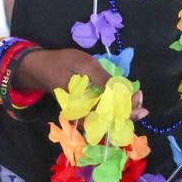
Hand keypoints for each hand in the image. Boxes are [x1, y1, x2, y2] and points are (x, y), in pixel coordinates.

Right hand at [15, 47, 147, 119]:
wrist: (40, 67)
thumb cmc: (62, 62)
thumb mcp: (84, 64)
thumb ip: (102, 78)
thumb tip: (120, 90)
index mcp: (80, 104)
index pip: (107, 112)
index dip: (125, 108)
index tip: (139, 97)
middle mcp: (81, 112)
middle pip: (108, 119)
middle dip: (127, 112)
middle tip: (141, 100)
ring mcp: (81, 111)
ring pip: (106, 116)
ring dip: (123, 110)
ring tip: (137, 99)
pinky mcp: (83, 107)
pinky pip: (101, 111)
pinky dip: (114, 106)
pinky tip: (125, 98)